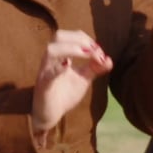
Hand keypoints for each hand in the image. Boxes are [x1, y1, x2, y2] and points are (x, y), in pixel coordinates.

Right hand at [31, 31, 112, 146]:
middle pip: (58, 36)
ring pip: (51, 50)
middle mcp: (50, 60)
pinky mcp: (43, 87)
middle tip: (94, 51)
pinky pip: (48, 75)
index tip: (100, 51)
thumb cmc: (64, 94)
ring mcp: (45, 72)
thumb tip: (109, 59)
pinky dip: (58, 69)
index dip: (86, 39)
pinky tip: (69, 68)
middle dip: (79, 39)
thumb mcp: (83, 79)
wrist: (49, 115)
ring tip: (87, 55)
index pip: (70, 36)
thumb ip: (95, 68)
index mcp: (59, 56)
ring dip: (71, 48)